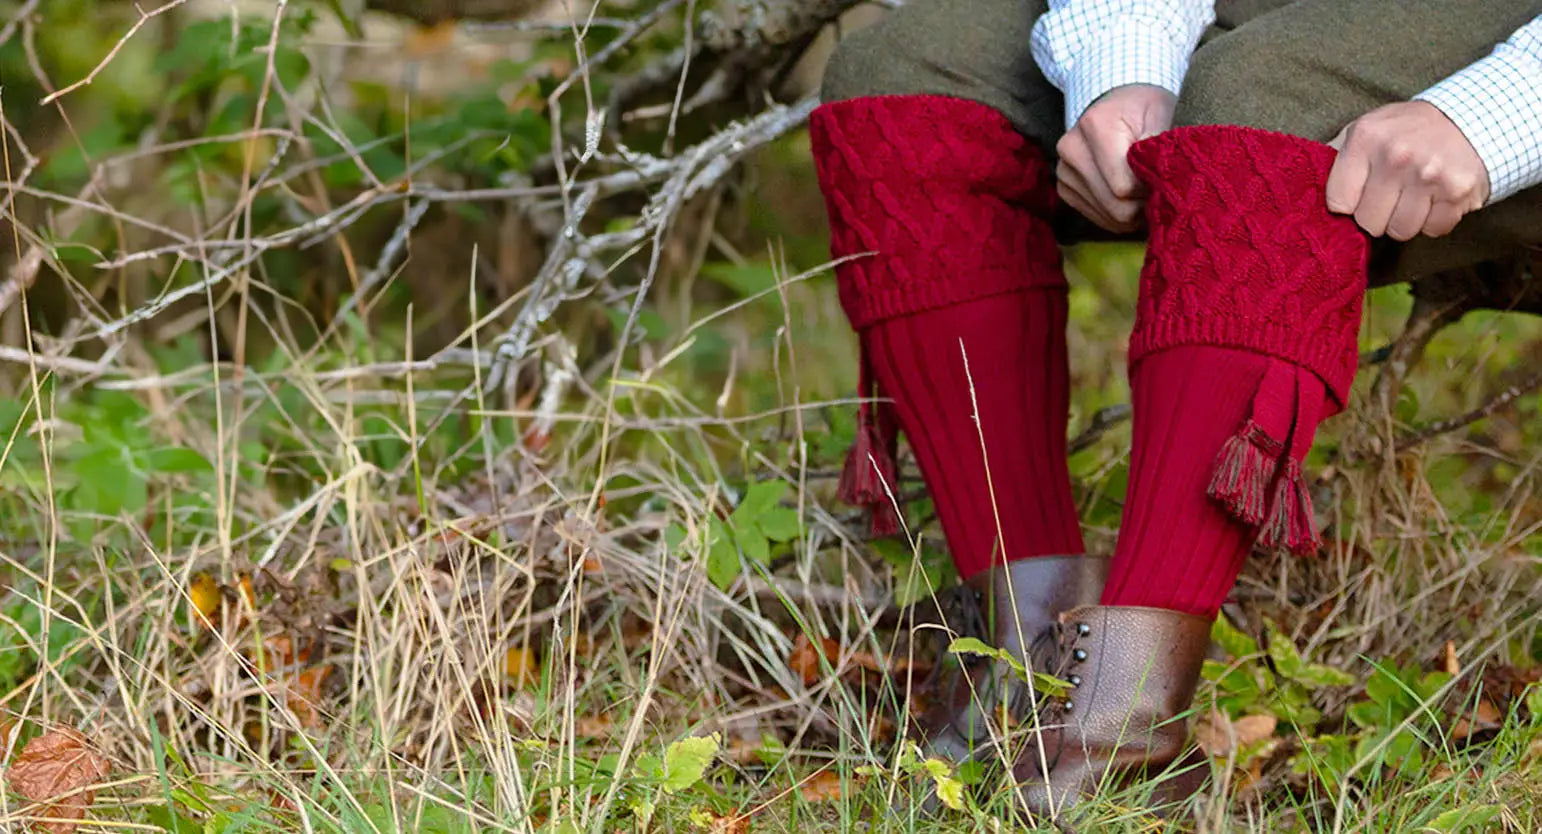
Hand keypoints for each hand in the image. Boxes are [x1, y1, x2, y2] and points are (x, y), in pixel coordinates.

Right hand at [1056, 84, 1176, 232]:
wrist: (1116, 101)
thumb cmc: (1141, 106)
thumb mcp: (1159, 115)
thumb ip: (1160, 150)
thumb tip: (1162, 186)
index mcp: (1095, 126)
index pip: (1124, 186)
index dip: (1149, 191)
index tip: (1162, 181)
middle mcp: (1071, 149)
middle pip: (1114, 205)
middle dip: (1141, 207)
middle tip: (1158, 194)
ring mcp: (1063, 170)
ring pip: (1105, 215)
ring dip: (1130, 214)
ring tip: (1143, 195)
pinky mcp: (1063, 187)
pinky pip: (1094, 216)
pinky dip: (1115, 215)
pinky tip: (1127, 200)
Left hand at [1325, 101, 1489, 239]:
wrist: (1471, 118)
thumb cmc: (1405, 131)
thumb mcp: (1364, 130)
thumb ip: (1332, 157)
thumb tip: (1297, 186)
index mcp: (1366, 139)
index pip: (1338, 204)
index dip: (1348, 205)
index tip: (1359, 194)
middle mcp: (1397, 155)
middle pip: (1368, 223)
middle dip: (1377, 215)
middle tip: (1391, 194)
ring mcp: (1430, 173)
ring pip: (1400, 231)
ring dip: (1406, 220)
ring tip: (1414, 195)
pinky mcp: (1459, 190)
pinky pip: (1433, 230)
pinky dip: (1434, 221)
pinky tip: (1436, 198)